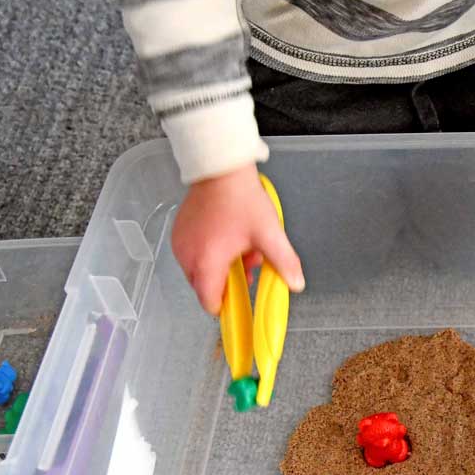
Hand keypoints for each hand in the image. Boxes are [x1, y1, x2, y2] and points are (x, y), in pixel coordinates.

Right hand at [171, 163, 304, 314]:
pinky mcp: (179, 233)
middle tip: (249, 262)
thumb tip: (295, 283)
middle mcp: (188, 256)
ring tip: (241, 247)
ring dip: (220, 266)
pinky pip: (193, 254)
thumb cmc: (241, 199)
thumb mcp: (269, 233)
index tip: (241, 299)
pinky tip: (226, 238)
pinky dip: (209, 253)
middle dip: (229, 281)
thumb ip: (283, 262)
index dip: (228, 304)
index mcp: (207, 262)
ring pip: (200, 270)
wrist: (221, 170)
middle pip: (205, 287)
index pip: (210, 302)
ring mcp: (181, 244)